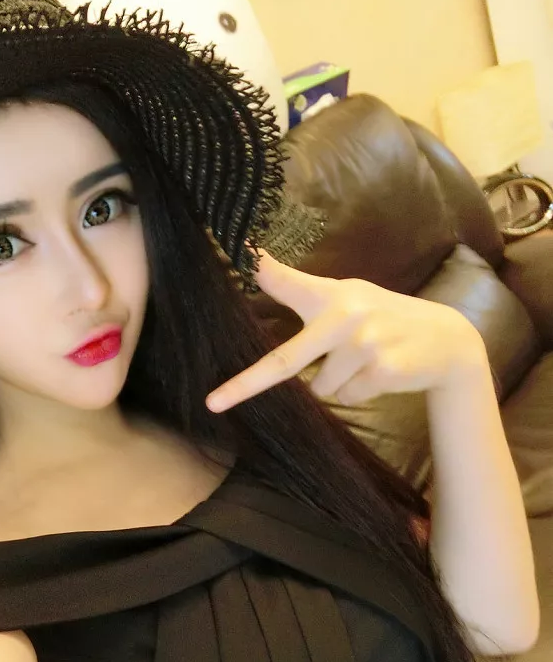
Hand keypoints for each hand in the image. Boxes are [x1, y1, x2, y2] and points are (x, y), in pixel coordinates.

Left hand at [206, 251, 485, 411]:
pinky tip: (381, 372)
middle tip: (213, 402)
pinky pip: (348, 396)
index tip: (244, 259)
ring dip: (336, 384)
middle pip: (285, 361)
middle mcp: (346, 316)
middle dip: (246, 385)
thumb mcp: (349, 298)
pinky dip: (359, 392)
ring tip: (365, 362)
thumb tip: (259, 270)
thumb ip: (303, 293)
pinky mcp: (382, 370)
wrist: (447, 341)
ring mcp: (364, 345)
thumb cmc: (384, 320)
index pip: (291, 285)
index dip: (266, 273)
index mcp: (333, 295)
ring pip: (321, 388)